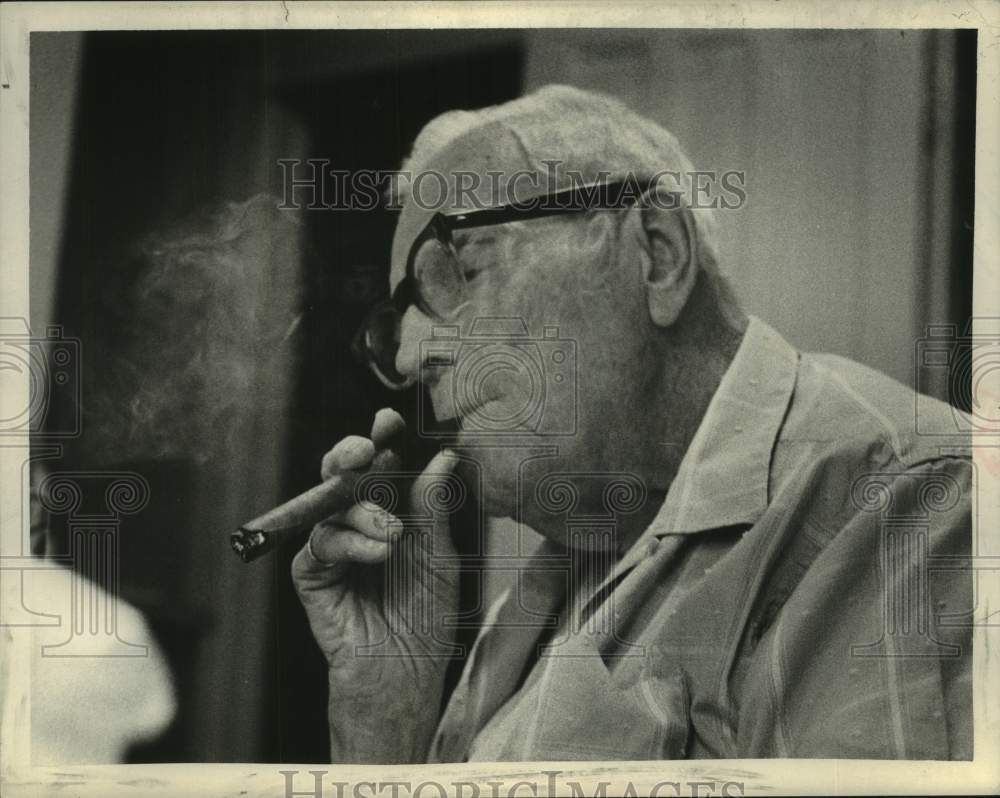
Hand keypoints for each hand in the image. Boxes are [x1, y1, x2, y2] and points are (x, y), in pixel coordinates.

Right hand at [291, 408, 460, 761]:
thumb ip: (433, 506)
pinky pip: (321, 542)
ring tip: (393, 538)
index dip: (382, 439)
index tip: (387, 419)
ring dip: (364, 512)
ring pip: (332, 503)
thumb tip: (444, 455)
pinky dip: (349, 542)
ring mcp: (333, 546)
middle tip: (364, 449)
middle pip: (343, 473)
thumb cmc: (426, 615)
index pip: (382, 466)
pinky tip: (376, 554)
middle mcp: (358, 522)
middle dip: (350, 453)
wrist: (405, 670)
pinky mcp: (312, 574)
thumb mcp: (439, 555)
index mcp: (391, 511)